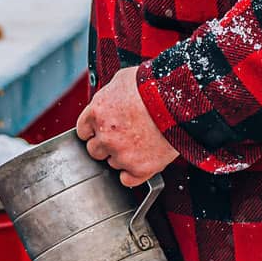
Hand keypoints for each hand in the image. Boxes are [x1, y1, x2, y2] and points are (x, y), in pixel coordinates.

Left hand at [76, 67, 177, 187]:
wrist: (177, 102)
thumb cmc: (152, 86)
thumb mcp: (122, 80)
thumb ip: (110, 94)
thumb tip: (111, 96)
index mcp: (96, 113)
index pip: (83, 131)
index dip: (95, 131)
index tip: (103, 130)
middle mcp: (105, 136)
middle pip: (94, 150)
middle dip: (106, 145)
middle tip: (123, 137)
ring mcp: (121, 154)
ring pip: (112, 164)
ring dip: (122, 157)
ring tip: (139, 145)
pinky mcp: (140, 168)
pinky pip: (127, 180)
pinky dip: (133, 174)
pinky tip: (140, 164)